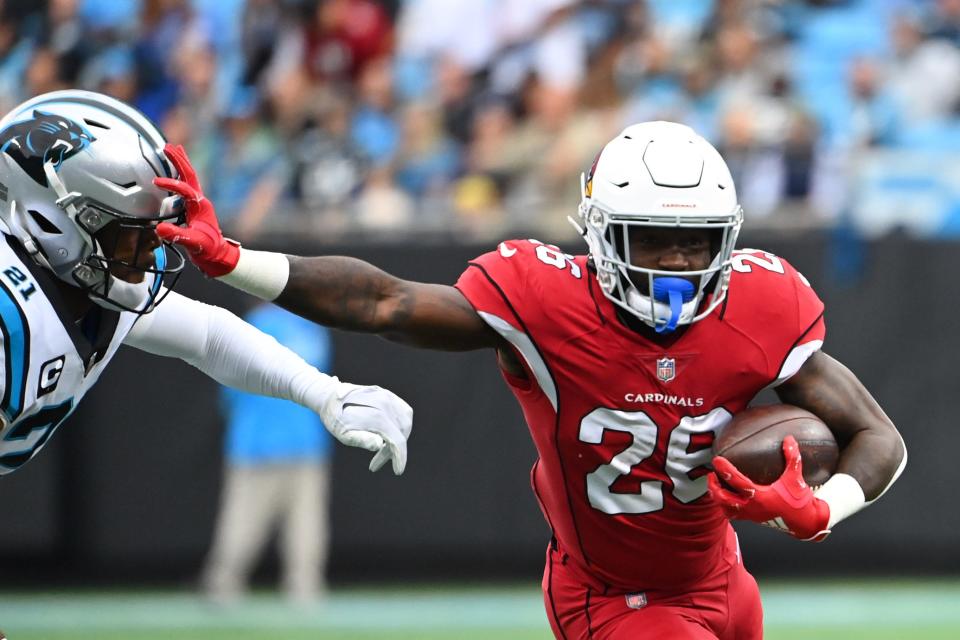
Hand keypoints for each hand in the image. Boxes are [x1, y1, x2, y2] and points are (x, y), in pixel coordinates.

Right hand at [154, 144, 239, 276]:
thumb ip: (178, 236)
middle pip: (190, 175)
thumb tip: (160, 229)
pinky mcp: (194, 207)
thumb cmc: (208, 249)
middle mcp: (200, 201)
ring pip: (189, 177)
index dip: (171, 185)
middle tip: (168, 146)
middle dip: (179, 160)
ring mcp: (198, 202)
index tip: (156, 183)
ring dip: (180, 164)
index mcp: (200, 206)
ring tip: (172, 149)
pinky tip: (173, 172)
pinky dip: (179, 175)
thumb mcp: (192, 243)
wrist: (218, 255)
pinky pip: (186, 185)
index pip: (185, 189)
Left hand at [322, 383, 412, 474]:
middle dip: (395, 451)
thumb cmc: (334, 418)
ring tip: (382, 449)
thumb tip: (379, 445)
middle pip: (401, 432)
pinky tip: (388, 435)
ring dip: (398, 438)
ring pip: (405, 422)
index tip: (398, 471)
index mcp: (376, 414)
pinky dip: (400, 427)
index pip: (397, 439)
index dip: (400, 457)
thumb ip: (361, 439)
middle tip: (377, 461)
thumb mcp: (342, 433)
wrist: (329, 396)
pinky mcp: (389, 395)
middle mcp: (386, 403)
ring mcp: (389, 396)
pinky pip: (404, 413)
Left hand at [707, 436, 830, 540]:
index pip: (736, 482)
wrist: (806, 522)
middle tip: (711, 474)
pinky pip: (733, 515)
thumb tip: (789, 439)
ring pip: (725, 509)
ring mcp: (751, 515)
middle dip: (714, 486)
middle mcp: (752, 508)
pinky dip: (725, 506)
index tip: (716, 460)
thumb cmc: (800, 501)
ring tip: (715, 485)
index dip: (725, 470)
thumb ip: (792, 457)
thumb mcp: (796, 477)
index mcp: (760, 497)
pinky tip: (726, 497)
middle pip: (723, 499)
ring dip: (717, 497)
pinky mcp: (753, 519)